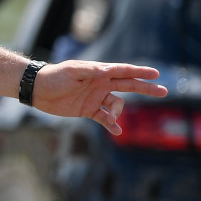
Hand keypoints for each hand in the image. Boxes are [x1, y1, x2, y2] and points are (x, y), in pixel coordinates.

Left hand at [33, 60, 167, 134]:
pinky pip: (105, 118)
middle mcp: (100, 84)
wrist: (37, 90)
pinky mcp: (89, 110)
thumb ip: (91, 71)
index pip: (123, 71)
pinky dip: (111, 124)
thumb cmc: (54, 76)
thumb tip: (109, 70)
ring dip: (117, 112)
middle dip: (145, 88)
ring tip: (111, 118)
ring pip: (117, 105)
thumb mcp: (72, 71)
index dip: (140, 72)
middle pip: (128, 85)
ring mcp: (96, 97)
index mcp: (98, 72)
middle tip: (163, 91)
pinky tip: (117, 130)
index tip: (156, 73)